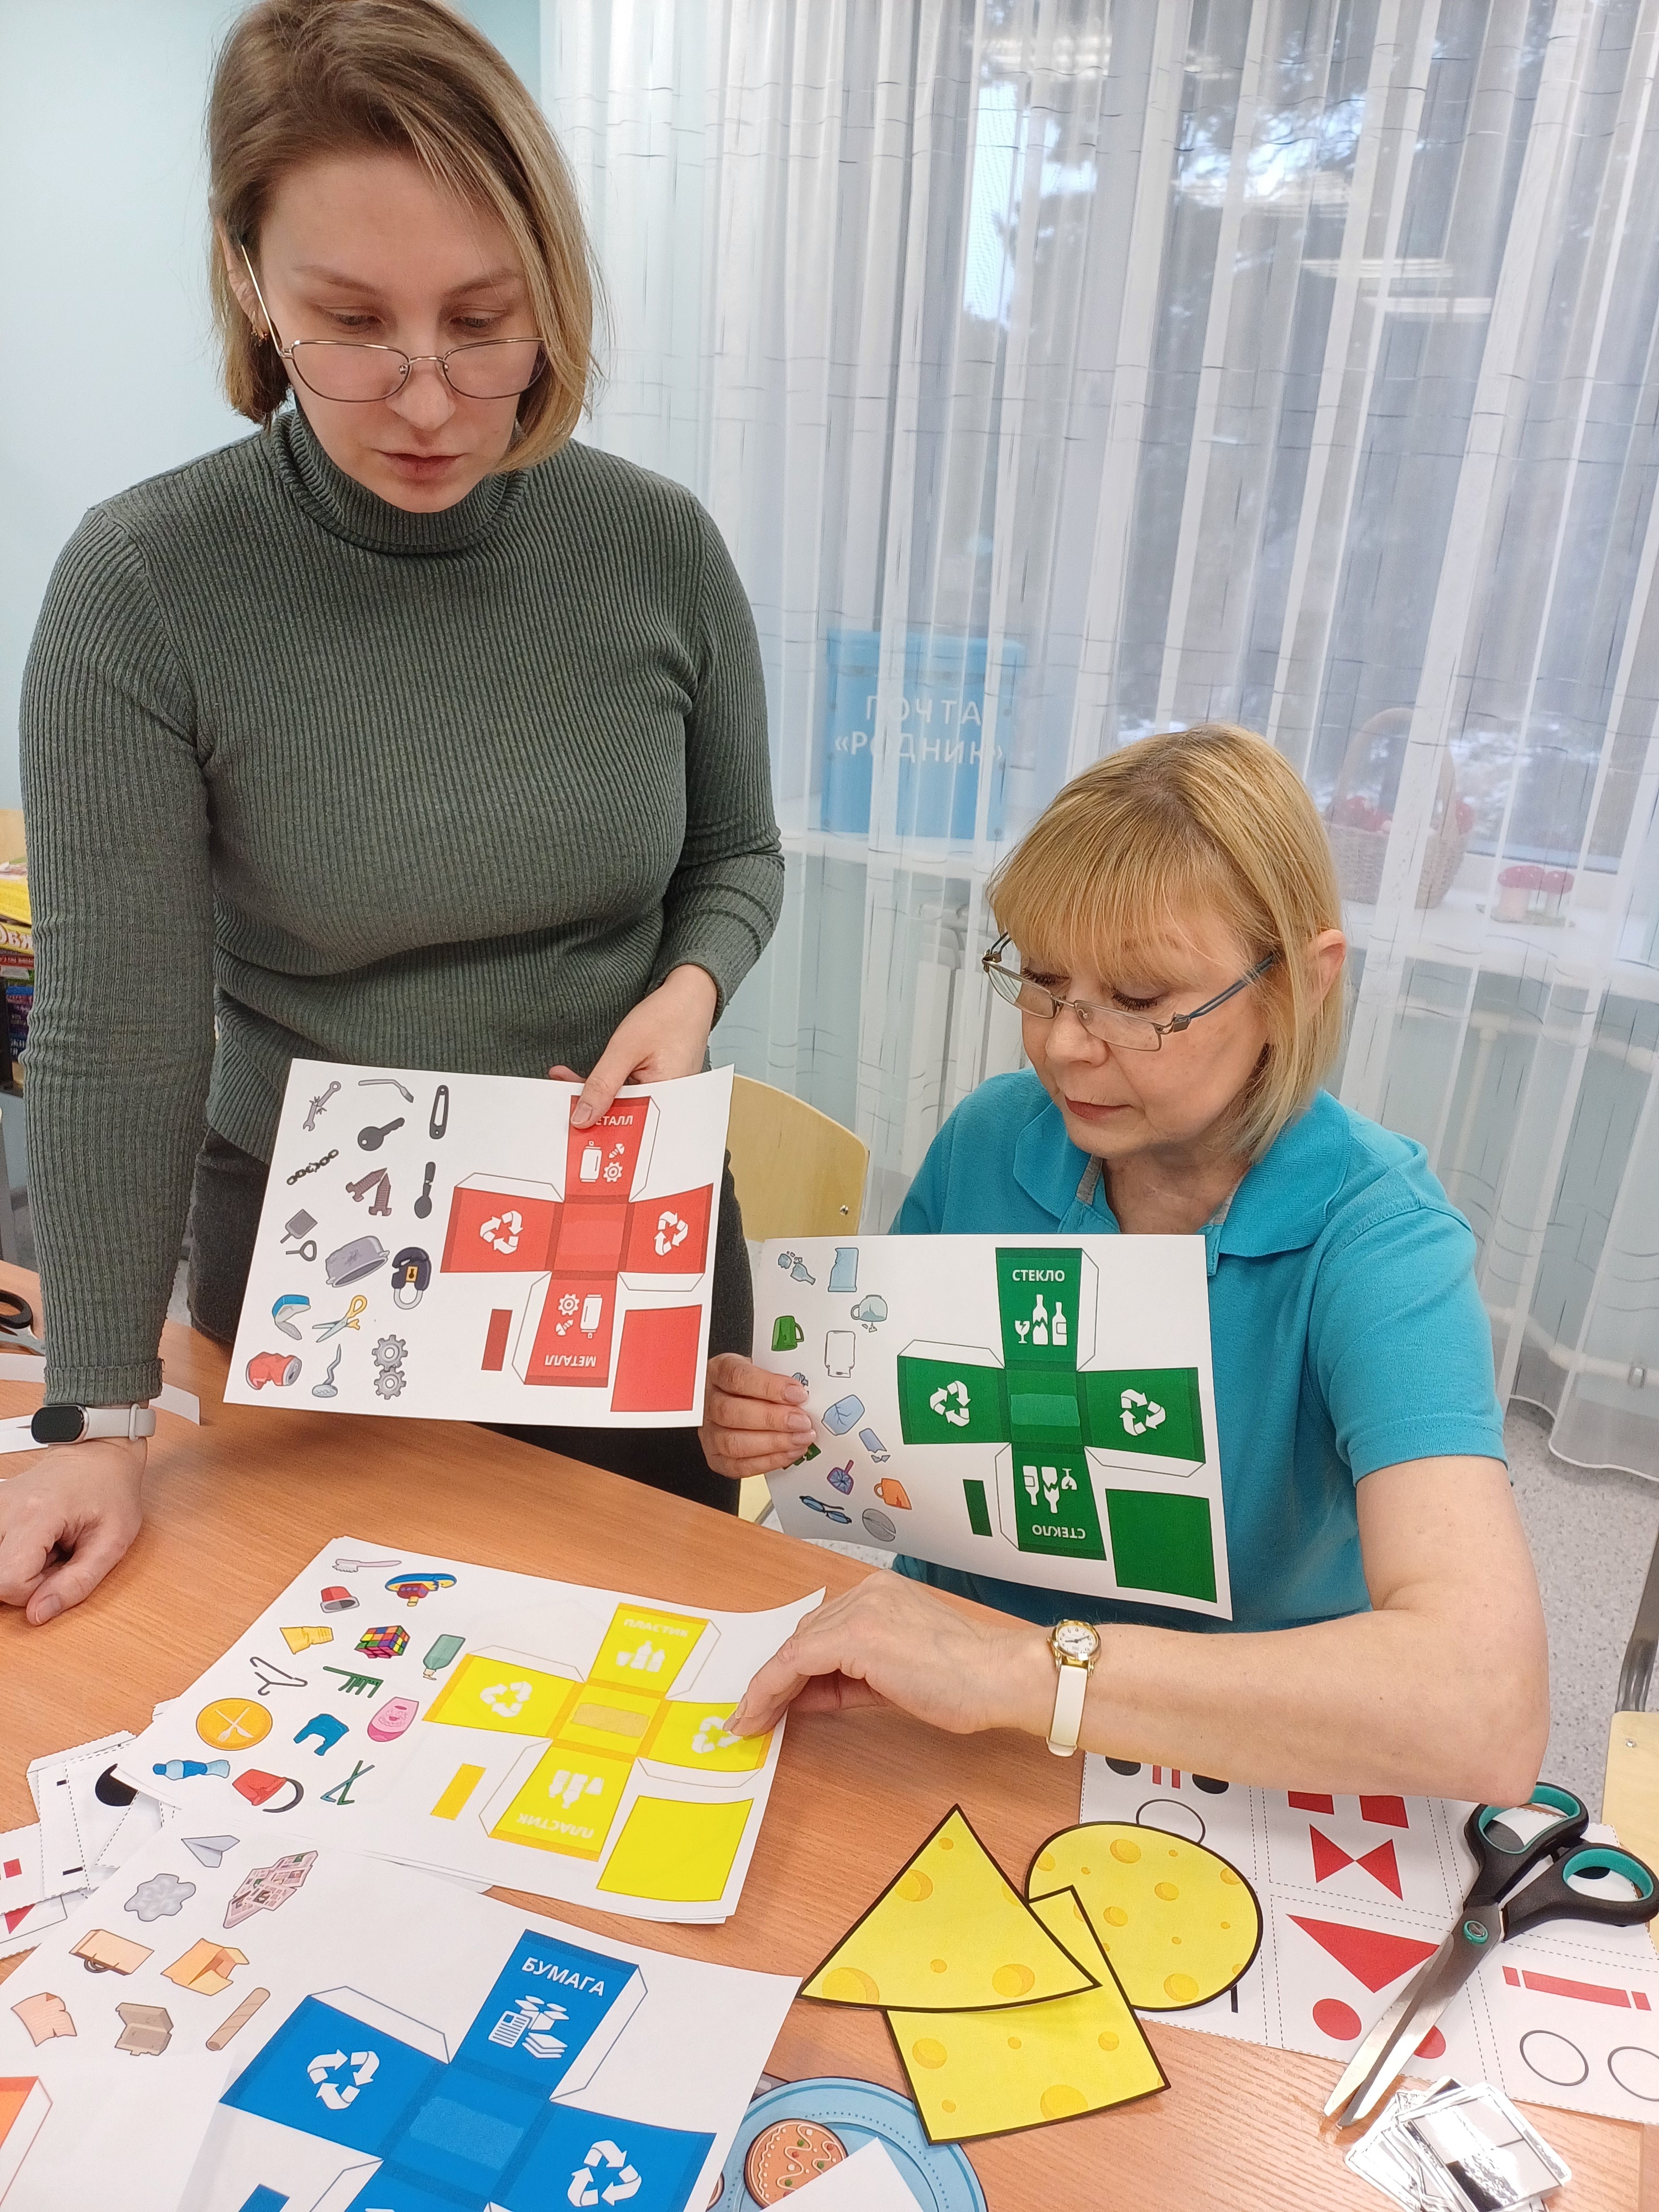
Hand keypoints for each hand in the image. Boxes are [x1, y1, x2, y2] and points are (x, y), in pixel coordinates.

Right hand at [0, 1438, 145, 1622]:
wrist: (98, 1455)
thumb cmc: (110, 1491)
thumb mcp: (113, 1541)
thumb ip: (77, 1584)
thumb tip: (38, 1615)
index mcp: (35, 1514)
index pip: (9, 1582)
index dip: (37, 1591)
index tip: (62, 1568)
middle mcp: (5, 1507)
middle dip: (24, 1581)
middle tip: (55, 1557)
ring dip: (17, 1567)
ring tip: (46, 1547)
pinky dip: (10, 1555)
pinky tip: (32, 1543)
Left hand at [550, 965, 718, 1128]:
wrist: (688, 997)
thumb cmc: (667, 1016)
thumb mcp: (625, 1048)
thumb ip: (602, 1084)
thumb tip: (583, 1117)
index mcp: (668, 1099)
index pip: (626, 1124)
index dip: (595, 1123)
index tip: (568, 1117)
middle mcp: (670, 1105)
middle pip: (624, 1119)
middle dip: (591, 1108)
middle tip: (562, 1093)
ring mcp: (665, 1097)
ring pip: (624, 1108)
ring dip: (596, 1095)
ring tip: (568, 1081)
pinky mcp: (658, 1088)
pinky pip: (630, 1096)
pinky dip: (608, 1088)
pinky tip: (585, 1079)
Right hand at [700, 1353, 815, 1478]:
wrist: (738, 1400)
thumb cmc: (753, 1384)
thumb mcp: (763, 1367)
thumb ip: (778, 1379)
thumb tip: (802, 1395)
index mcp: (719, 1371)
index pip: (737, 1377)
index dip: (769, 1387)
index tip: (797, 1393)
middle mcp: (707, 1402)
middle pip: (731, 1412)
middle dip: (773, 1419)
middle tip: (802, 1421)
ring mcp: (709, 1432)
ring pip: (733, 1442)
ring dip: (773, 1443)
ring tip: (800, 1438)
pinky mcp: (716, 1457)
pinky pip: (739, 1466)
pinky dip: (768, 1461)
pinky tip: (790, 1452)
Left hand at [730, 1570, 1050, 1739]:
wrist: (996, 1676)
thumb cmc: (964, 1680)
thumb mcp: (896, 1675)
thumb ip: (851, 1678)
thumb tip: (805, 1696)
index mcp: (881, 1595)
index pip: (823, 1630)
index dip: (792, 1667)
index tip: (771, 1699)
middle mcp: (865, 1593)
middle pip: (805, 1636)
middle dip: (777, 1678)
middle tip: (754, 1714)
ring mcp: (859, 1610)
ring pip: (796, 1648)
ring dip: (768, 1687)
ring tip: (749, 1720)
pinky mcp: (854, 1634)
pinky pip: (796, 1662)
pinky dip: (771, 1688)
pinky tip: (759, 1713)